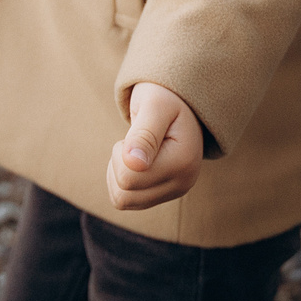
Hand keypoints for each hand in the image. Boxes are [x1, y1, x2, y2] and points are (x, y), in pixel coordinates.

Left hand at [107, 83, 204, 210]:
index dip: (121, 152)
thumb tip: (134, 164)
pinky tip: (134, 161)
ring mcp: (174, 192)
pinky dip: (121, 181)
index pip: (128, 178)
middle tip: (134, 139)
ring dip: (117, 173)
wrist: (178, 101)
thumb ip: (144, 134)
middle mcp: (183, 183)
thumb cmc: (164, 98)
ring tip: (134, 150)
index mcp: (183, 162)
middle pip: (124, 194)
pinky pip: (126, 201)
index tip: (137, 130)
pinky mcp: (163, 195)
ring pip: (122, 201)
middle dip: (118, 163)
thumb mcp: (155, 106)